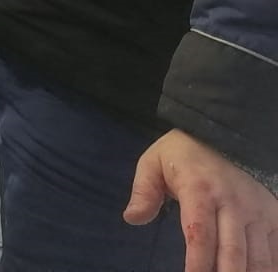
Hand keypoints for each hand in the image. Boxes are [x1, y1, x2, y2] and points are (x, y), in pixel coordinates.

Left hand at [124, 129, 277, 271]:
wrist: (222, 135)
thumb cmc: (182, 155)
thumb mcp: (152, 163)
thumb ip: (143, 191)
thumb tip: (132, 218)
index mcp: (199, 189)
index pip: (200, 233)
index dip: (197, 261)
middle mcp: (232, 202)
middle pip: (232, 251)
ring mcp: (256, 210)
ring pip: (258, 255)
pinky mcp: (272, 214)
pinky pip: (275, 248)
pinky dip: (269, 266)